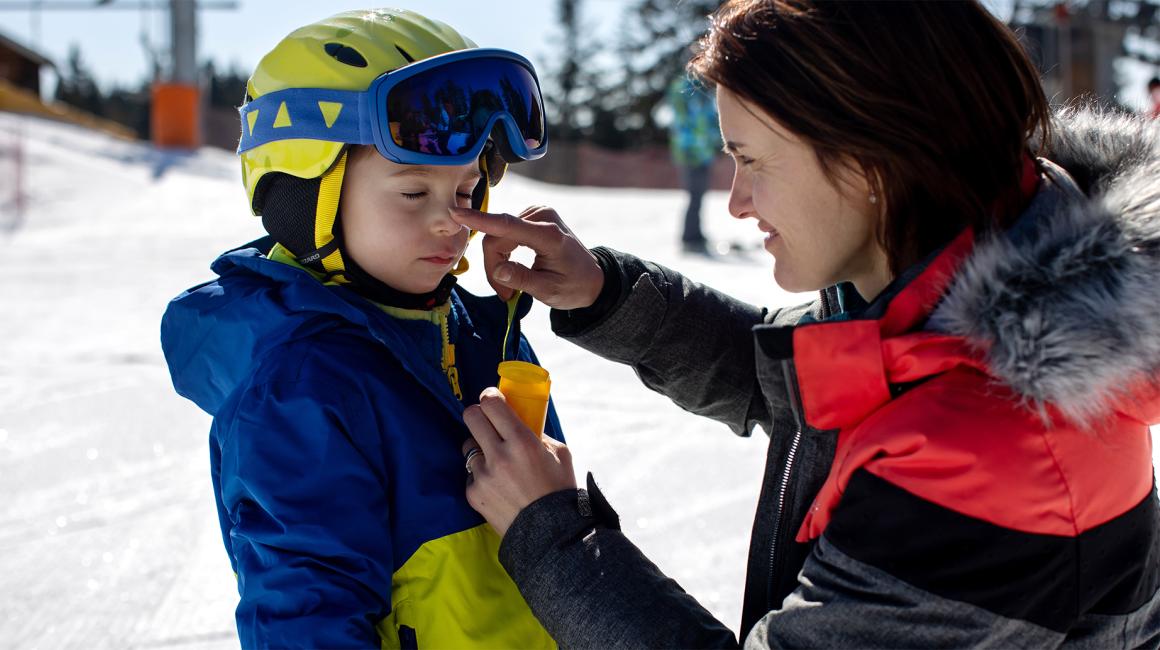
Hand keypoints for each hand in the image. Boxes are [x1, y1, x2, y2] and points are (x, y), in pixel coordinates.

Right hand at [449, 205, 604, 308]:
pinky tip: (514, 267)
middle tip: (505, 294)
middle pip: (498, 238)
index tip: (456, 212)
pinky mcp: (533, 216)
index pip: (508, 225)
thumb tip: (498, 270)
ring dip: (499, 262)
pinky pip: (505, 232)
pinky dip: (504, 253)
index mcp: (549, 236)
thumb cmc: (572, 287)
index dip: (480, 220)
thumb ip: (522, 279)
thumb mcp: (548, 291)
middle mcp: (542, 217)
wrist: (592, 279)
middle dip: (495, 267)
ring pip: (498, 236)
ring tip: (511, 287)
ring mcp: (538, 213)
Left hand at [462, 388, 577, 536]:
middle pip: (471, 417)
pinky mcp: (473, 493)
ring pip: (469, 446)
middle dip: (478, 414)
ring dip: (480, 447)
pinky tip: (498, 485)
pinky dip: (481, 475)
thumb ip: (539, 435)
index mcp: (522, 442)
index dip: (490, 396)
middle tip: (487, 420)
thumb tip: (522, 421)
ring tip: (496, 460)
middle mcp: (499, 456)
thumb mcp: (560, 454)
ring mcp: (483, 476)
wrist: (550, 534)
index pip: (492, 405)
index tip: (493, 398)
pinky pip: (471, 473)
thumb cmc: (559, 491)